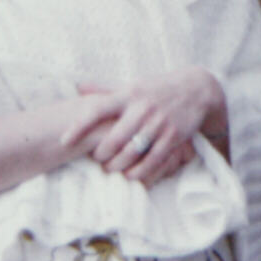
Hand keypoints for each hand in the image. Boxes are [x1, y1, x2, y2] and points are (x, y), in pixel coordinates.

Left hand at [61, 67, 226, 185]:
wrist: (197, 89)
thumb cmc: (157, 89)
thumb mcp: (132, 85)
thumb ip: (105, 89)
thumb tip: (78, 86)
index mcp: (128, 94)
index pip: (98, 109)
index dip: (79, 126)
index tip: (63, 141)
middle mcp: (142, 108)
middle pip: (113, 140)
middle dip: (100, 155)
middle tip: (96, 160)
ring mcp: (158, 123)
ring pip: (130, 154)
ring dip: (116, 167)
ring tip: (110, 169)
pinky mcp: (172, 137)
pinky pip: (151, 162)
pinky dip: (137, 173)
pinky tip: (129, 176)